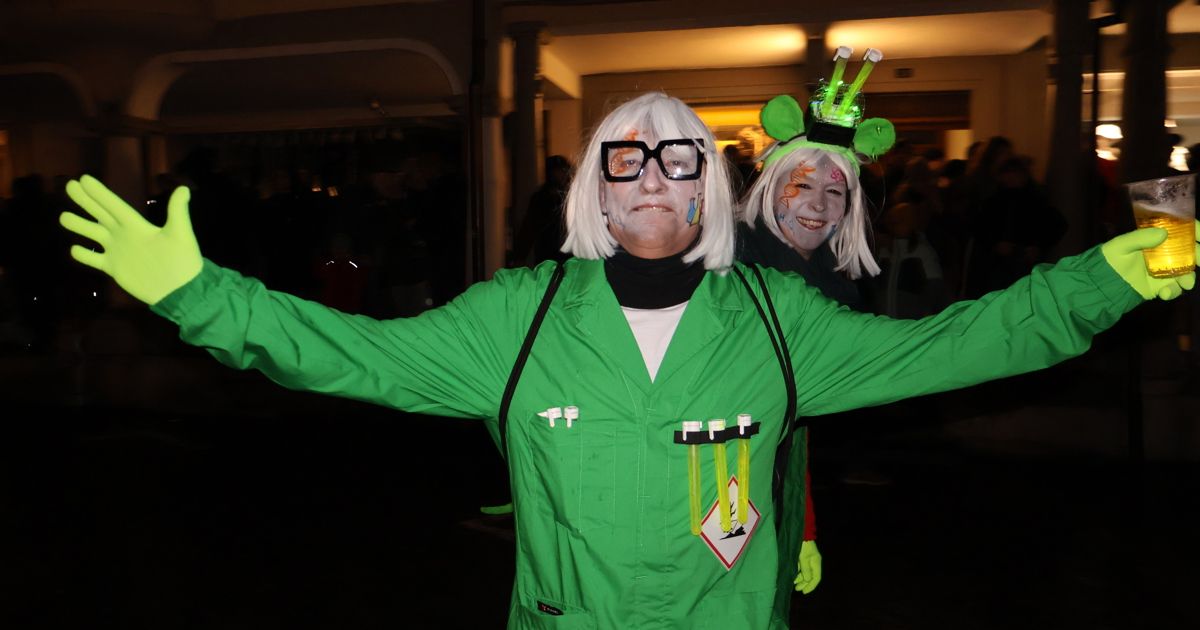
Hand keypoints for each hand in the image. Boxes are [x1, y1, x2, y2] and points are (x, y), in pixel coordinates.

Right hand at [60, 175, 202, 304]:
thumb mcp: (181, 234)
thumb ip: (177, 212)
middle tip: (69, 185)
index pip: (114, 205)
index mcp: (137, 225)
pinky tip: (73, 249)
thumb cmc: (182, 260)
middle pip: (100, 214)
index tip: (83, 178)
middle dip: (85, 201)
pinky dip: (84, 255)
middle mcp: (124, 235)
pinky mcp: (115, 268)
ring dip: (79, 225)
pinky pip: (95, 260)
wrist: (180, 290)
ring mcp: (118, 252)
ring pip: (93, 234)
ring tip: (62, 216)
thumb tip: (184, 189)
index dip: (100, 193)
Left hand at [794, 539, 822, 593]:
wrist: (801, 533)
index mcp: (816, 563)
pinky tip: (793, 576)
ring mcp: (808, 560)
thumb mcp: (803, 558)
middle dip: (804, 583)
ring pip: (806, 573)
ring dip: (800, 579)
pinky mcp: (803, 558)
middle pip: (811, 576)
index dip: (811, 586)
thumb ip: (805, 569)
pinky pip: (802, 568)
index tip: (804, 592)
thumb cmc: (803, 546)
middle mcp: (813, 563)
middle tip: (797, 589)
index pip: (816, 578)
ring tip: (794, 583)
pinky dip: (798, 573)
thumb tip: (807, 580)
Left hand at [1101, 221, 1197, 300]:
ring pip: (1186, 272)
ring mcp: (1164, 270)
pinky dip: (1173, 292)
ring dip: (1190, 278)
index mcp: (1157, 239)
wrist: (1101, 283)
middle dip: (1199, 256)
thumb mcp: (1121, 245)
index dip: (1195, 231)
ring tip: (1186, 284)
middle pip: (1190, 252)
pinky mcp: (1160, 286)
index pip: (1181, 231)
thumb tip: (1164, 233)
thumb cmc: (1110, 259)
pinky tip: (1164, 294)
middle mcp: (1165, 254)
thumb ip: (1140, 238)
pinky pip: (1174, 289)